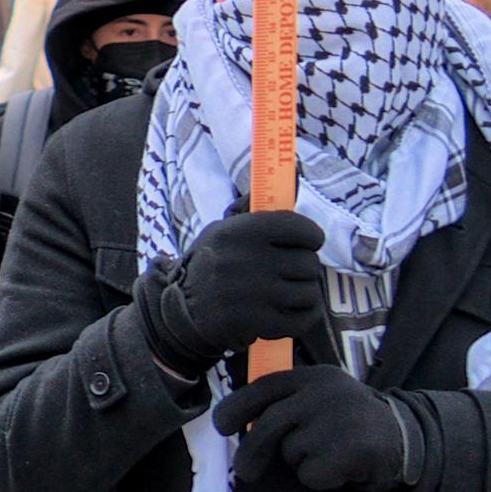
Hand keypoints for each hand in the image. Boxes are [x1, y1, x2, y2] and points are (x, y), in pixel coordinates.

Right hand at [142, 206, 335, 375]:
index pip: (302, 229)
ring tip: (281, 294)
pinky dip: (300, 317)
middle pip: (309, 264)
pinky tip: (284, 312)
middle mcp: (245, 260)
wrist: (181, 311)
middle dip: (302, 270)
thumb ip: (261, 202)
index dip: (309, 238)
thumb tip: (297, 168)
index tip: (299, 245)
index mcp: (240, 230)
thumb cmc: (213, 263)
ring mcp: (251, 294)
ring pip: (309, 292)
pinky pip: (304, 319)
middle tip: (283, 274)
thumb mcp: (227, 228)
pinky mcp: (256, 323)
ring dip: (301, 295)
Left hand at [229, 365, 421, 491]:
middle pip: (268, 424)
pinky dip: (320, 479)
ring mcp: (340, 418)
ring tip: (326, 454)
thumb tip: (233, 422)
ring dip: (300, 463)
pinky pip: (310, 474)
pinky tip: (341, 469)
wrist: (406, 442)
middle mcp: (326, 392)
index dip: (237, 407)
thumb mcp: (321, 400)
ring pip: (289, 451)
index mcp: (316, 377)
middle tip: (246, 472)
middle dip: (251, 451)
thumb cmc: (349, 425)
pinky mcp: (351, 448)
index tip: (222, 425)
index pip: (264, 387)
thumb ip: (285, 404)